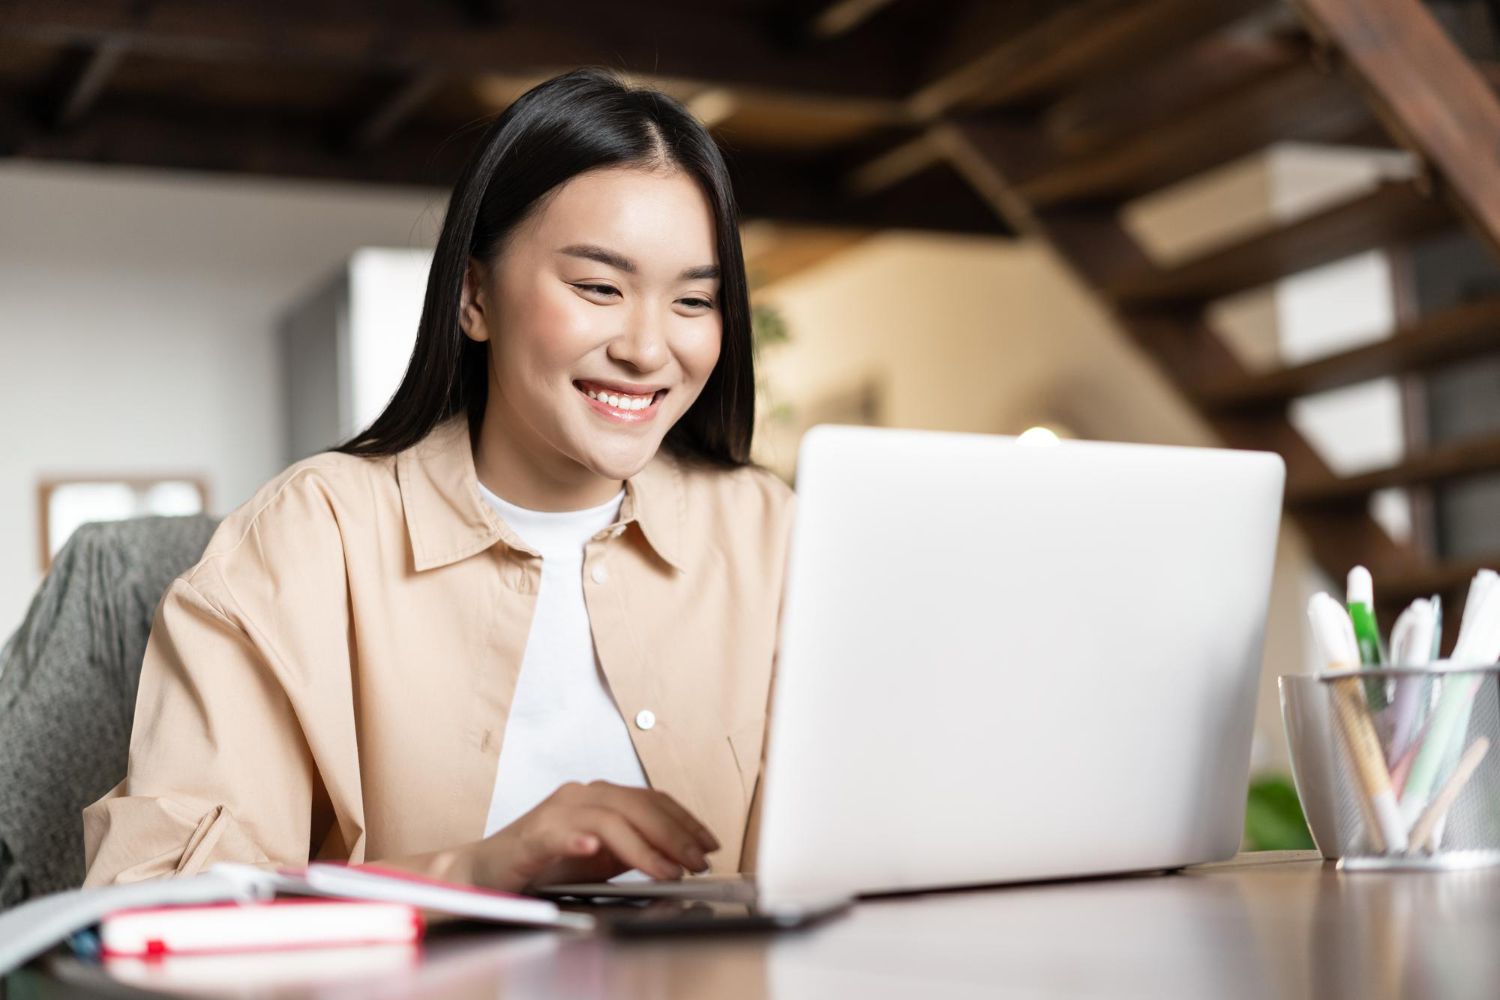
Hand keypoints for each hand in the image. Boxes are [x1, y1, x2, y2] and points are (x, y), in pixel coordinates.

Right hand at [473, 781, 720, 891]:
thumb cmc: (543, 862)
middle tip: (698, 862)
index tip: (710, 842)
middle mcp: (579, 796)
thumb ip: (633, 847)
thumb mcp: (600, 854)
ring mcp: (555, 813)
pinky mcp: (532, 836)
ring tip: (667, 870)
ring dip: (643, 846)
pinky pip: (558, 834)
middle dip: (675, 835)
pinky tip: (592, 850)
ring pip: (609, 819)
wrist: (486, 870)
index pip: (652, 799)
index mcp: (598, 797)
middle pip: (637, 805)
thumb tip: (678, 855)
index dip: (685, 819)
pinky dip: (577, 840)